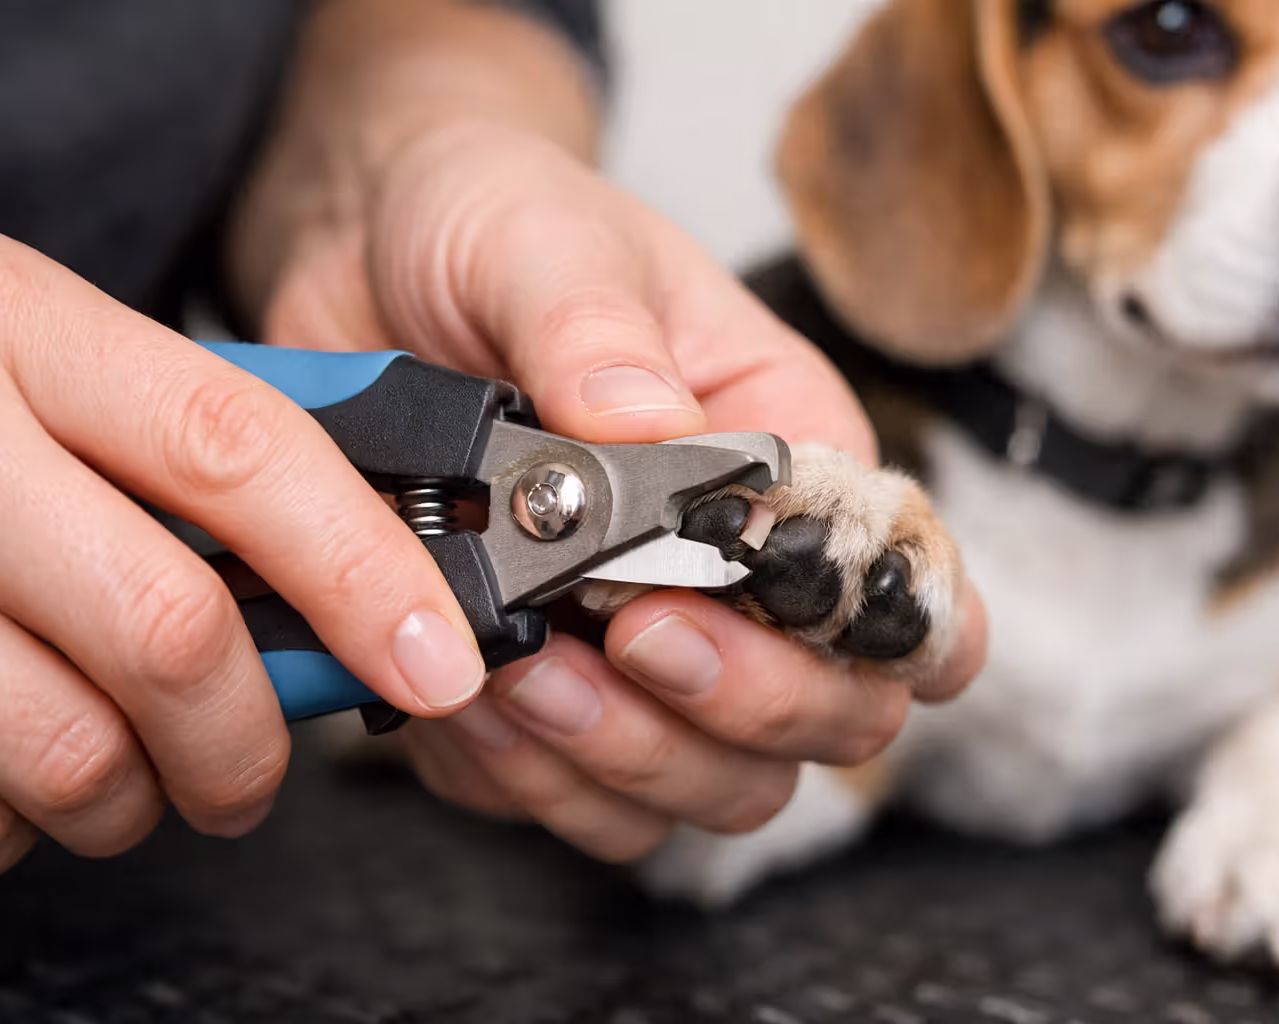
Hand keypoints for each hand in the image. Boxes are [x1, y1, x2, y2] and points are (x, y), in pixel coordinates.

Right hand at [0, 236, 488, 876]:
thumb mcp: (62, 377)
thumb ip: (202, 462)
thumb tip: (377, 588)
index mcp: (32, 331)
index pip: (242, 450)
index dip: (366, 569)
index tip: (438, 661)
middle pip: (170, 625)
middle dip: (246, 739)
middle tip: (251, 778)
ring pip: (70, 746)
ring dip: (128, 798)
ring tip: (118, 776)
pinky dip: (17, 821)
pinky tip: (8, 762)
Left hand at [243, 122, 986, 862]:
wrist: (364, 267)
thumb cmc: (496, 234)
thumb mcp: (546, 242)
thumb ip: (597, 327)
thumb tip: (651, 425)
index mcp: (787, 465)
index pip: (913, 596)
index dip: (887, 644)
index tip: (760, 606)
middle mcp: (738, 578)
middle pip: (828, 723)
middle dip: (741, 711)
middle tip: (633, 633)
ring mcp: (645, 654)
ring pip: (711, 791)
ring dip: (628, 760)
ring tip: (525, 668)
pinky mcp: (545, 704)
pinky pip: (574, 804)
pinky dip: (526, 780)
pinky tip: (463, 693)